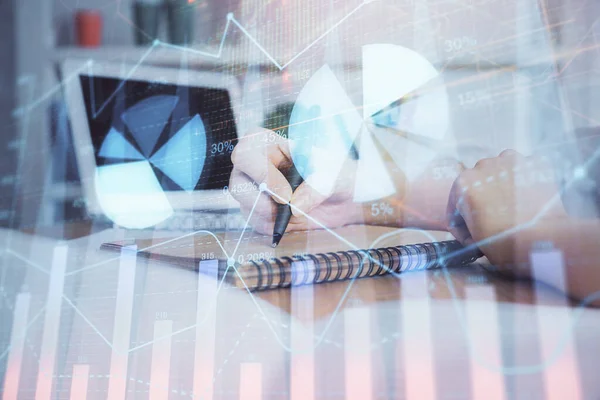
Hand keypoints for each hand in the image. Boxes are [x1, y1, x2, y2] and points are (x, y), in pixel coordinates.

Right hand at [229, 129, 363, 234]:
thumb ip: (318, 187)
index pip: (245, 152)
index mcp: (270, 145)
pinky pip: (256, 223)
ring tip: (298, 213)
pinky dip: (275, 227)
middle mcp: (257, 166)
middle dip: (261, 201)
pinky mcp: (261, 212)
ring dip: (271, 215)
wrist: (344, 197)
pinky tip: (295, 220)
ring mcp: (256, 190)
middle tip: (286, 206)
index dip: (260, 174)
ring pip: (244, 206)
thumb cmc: (337, 174)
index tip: (285, 192)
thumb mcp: (334, 175)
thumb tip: (294, 206)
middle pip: (237, 182)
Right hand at [446, 150, 568, 264]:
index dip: (463, 218)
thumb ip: (470, 222)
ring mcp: (512, 161)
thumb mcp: (472, 237)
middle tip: (496, 218)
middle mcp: (484, 165)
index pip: (457, 198)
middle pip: (480, 180)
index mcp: (463, 184)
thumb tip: (479, 220)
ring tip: (516, 207)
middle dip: (485, 196)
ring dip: (505, 184)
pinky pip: (526, 171)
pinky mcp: (535, 162)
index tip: (473, 230)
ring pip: (503, 170)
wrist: (543, 242)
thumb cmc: (503, 245)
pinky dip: (527, 182)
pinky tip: (532, 200)